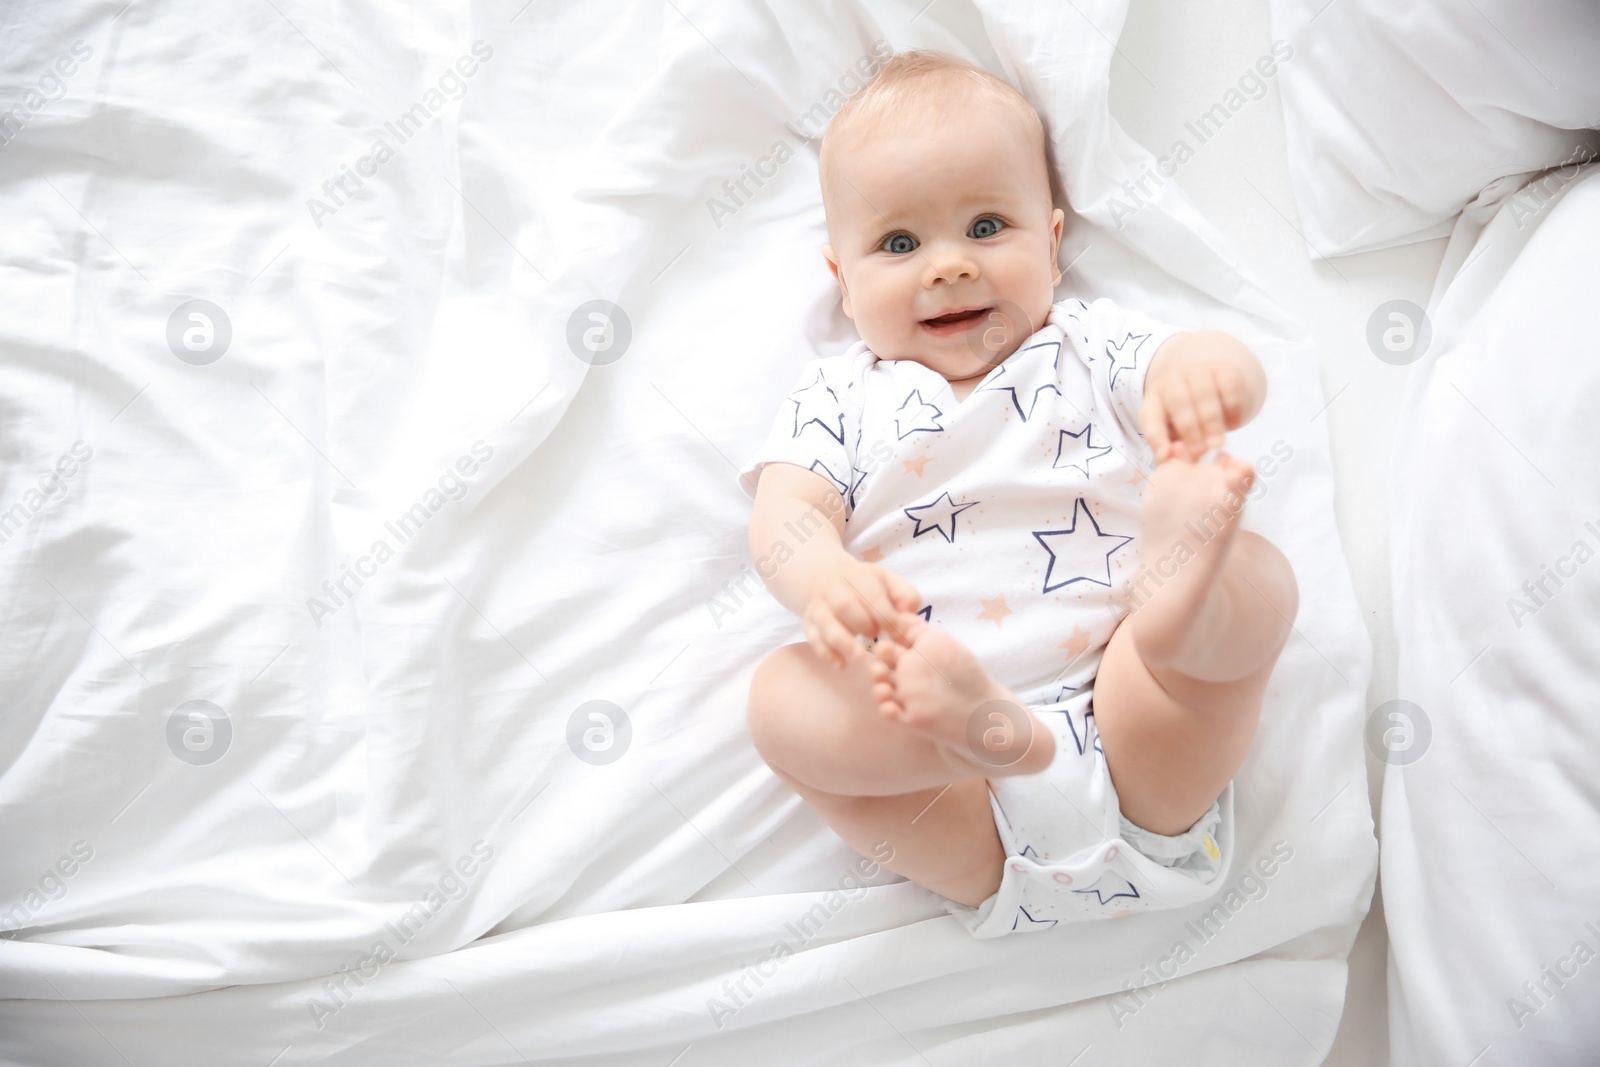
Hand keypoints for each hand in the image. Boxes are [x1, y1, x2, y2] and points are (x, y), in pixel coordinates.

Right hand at [802, 557, 921, 668]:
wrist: (824, 577)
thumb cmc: (864, 585)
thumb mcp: (887, 580)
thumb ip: (904, 593)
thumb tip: (909, 613)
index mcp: (858, 576)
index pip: (871, 594)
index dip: (886, 615)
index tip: (898, 634)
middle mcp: (834, 590)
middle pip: (845, 606)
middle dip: (863, 624)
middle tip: (877, 638)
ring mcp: (819, 607)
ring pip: (826, 623)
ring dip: (843, 642)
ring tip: (860, 657)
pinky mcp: (808, 623)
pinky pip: (813, 638)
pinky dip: (826, 653)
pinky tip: (841, 665)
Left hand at [1140, 331, 1266, 461]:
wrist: (1217, 382)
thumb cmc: (1191, 416)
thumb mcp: (1176, 431)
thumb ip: (1172, 447)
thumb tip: (1168, 461)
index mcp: (1155, 398)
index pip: (1150, 416)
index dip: (1156, 436)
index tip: (1165, 456)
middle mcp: (1174, 380)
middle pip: (1178, 403)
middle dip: (1189, 430)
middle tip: (1200, 451)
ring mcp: (1200, 371)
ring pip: (1204, 394)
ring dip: (1211, 422)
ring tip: (1217, 444)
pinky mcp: (1226, 369)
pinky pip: (1229, 387)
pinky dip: (1232, 409)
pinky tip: (1233, 424)